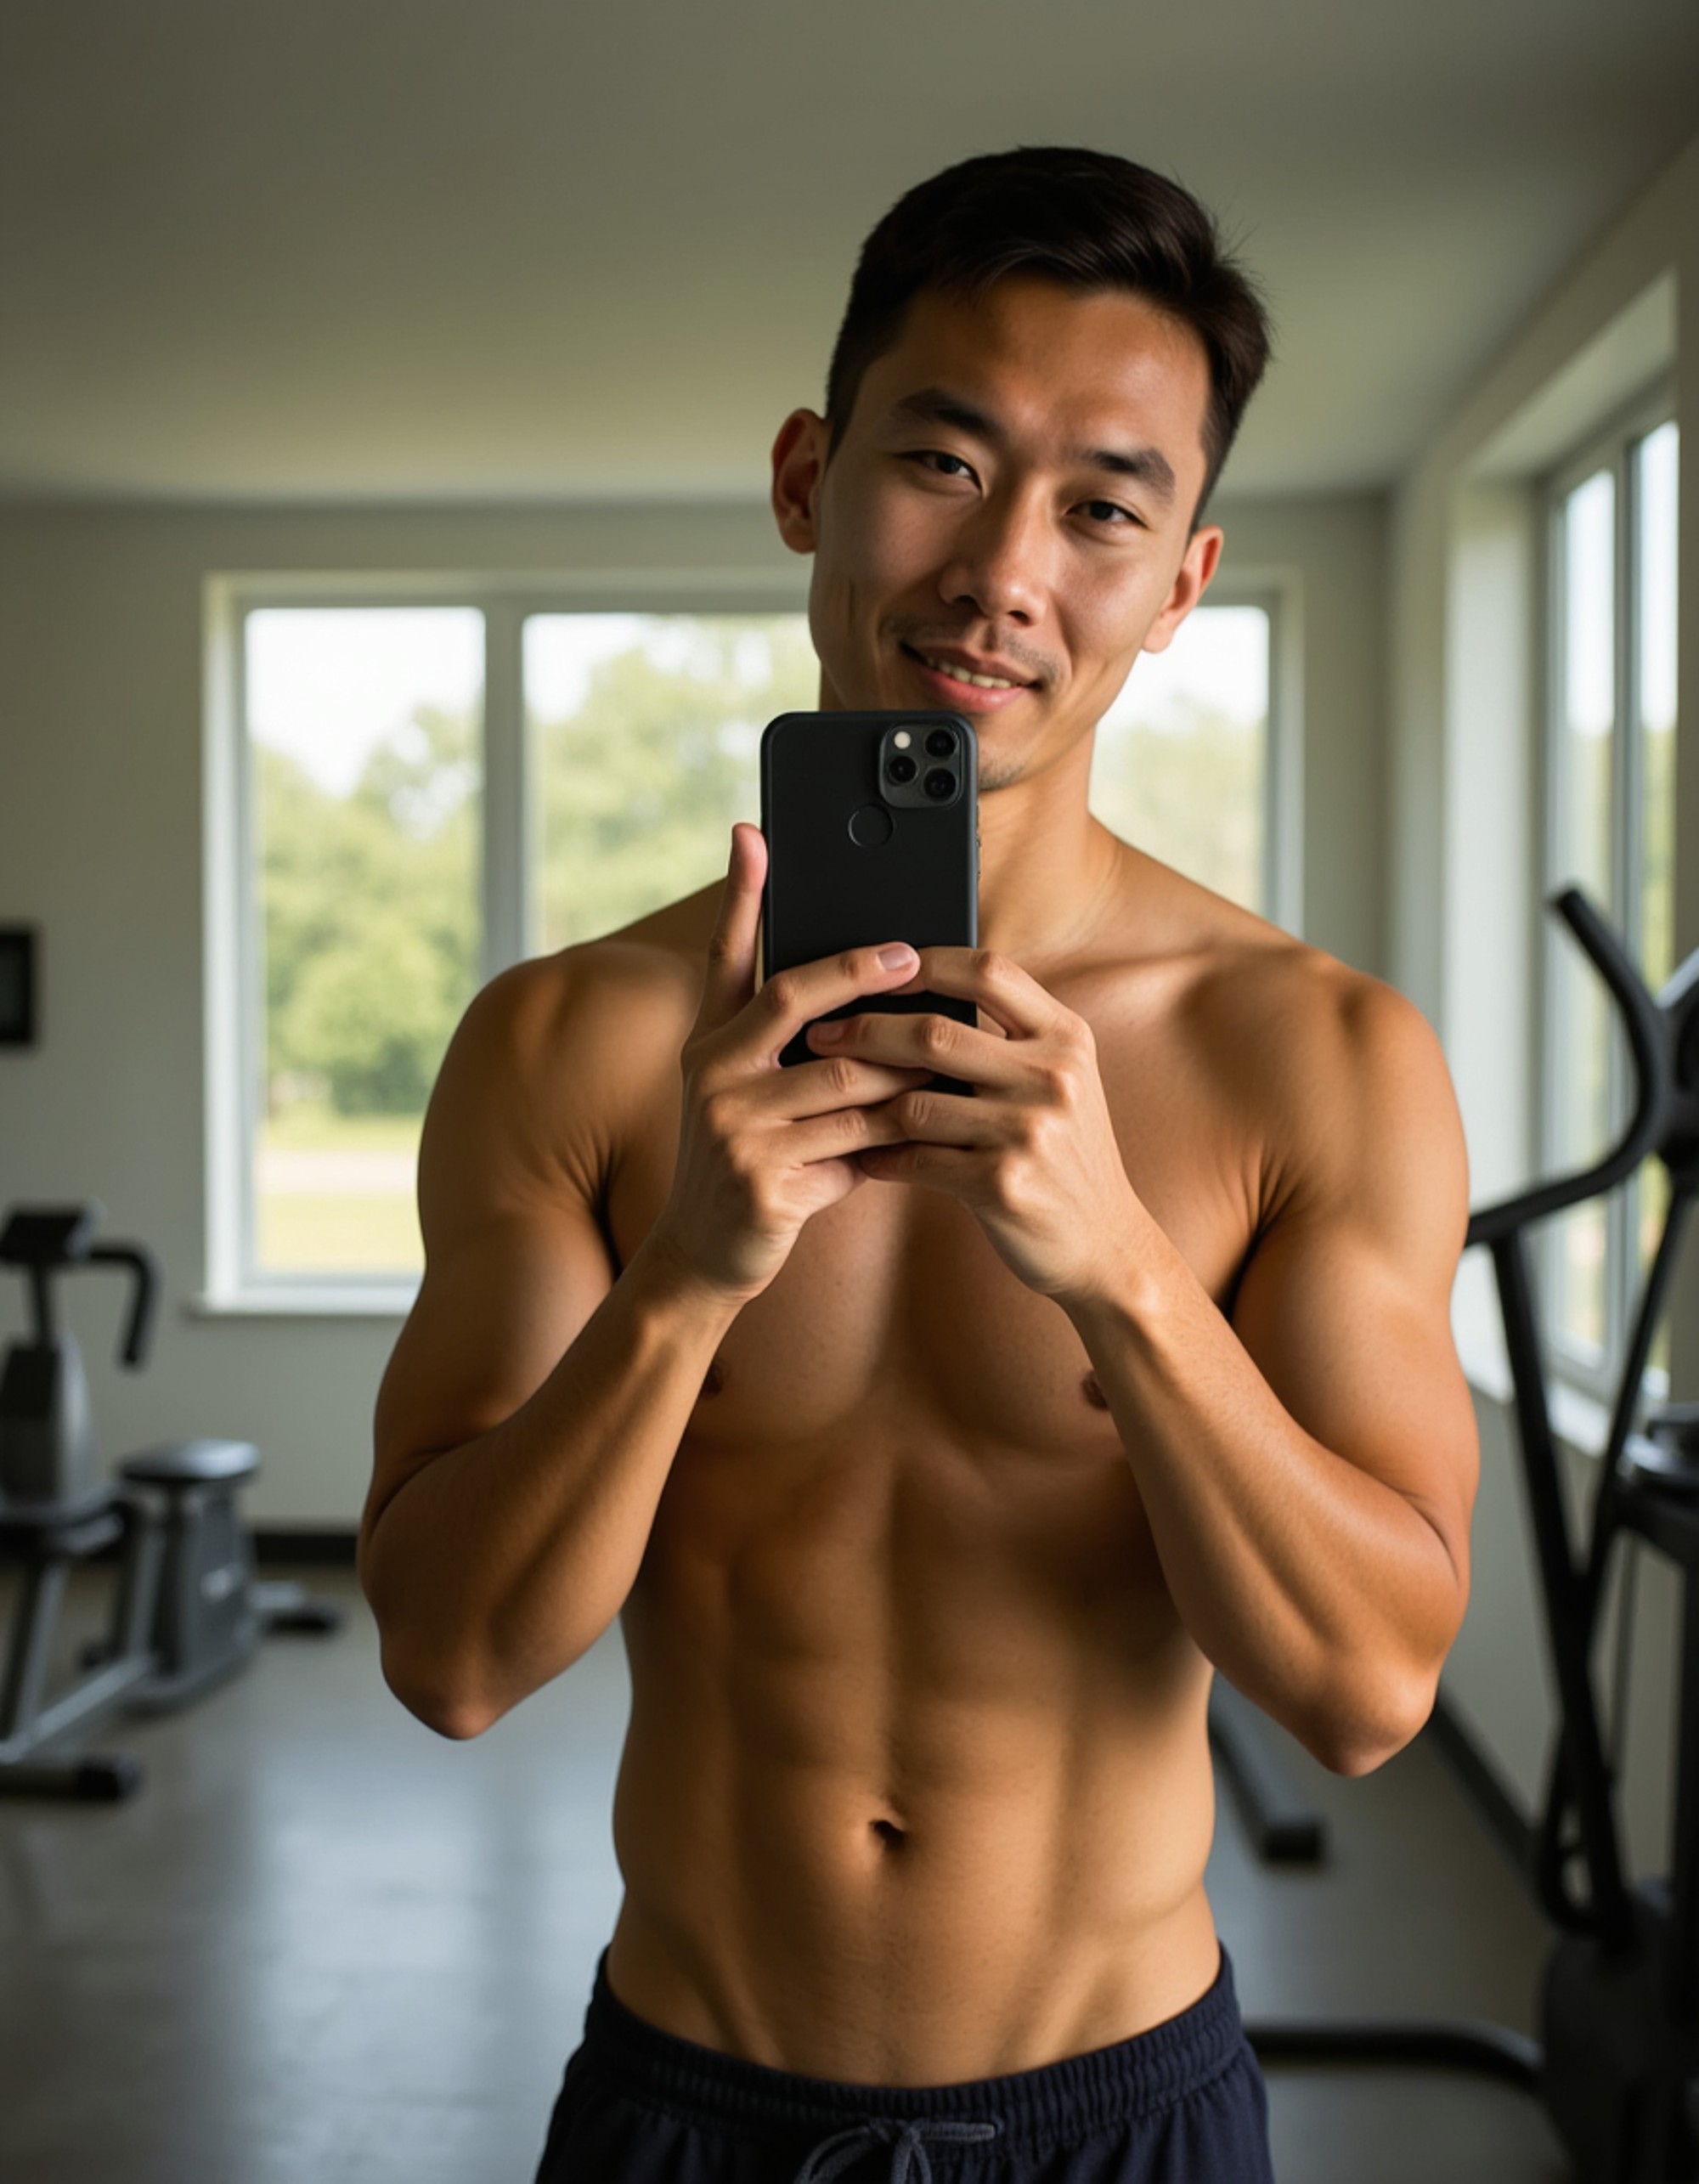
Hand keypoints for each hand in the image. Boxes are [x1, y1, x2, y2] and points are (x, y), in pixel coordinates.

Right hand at [646, 824, 933, 1303]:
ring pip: (846, 1078)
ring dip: (903, 1068)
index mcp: (707, 1044)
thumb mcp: (753, 1093)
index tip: (755, 834)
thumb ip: (790, 1043)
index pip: (724, 955)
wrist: (705, 1257)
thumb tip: (870, 988)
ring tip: (950, 1056)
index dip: (740, 894)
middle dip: (858, 972)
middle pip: (795, 1001)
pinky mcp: (764, 1182)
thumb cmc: (750, 1161)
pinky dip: (899, 1135)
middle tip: (913, 955)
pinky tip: (931, 1129)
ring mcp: (734, 1130)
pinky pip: (856, 1143)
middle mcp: (710, 1076)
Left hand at [804, 947, 1144, 1305]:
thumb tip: (916, 991)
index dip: (923, 963)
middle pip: (935, 1032)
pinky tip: (862, 1156)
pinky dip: (882, 1158)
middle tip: (818, 1036)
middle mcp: (1053, 1077)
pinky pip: (918, 1160)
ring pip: (915, 1101)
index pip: (989, 970)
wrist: (1105, 1243)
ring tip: (828, 1097)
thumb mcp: (1061, 1081)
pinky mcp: (1004, 1185)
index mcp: (1066, 1038)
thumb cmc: (1064, 1152)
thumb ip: (1010, 1037)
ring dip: (862, 1100)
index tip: (872, 970)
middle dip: (865, 1030)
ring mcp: (1030, 1132)